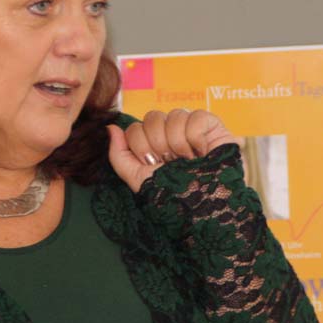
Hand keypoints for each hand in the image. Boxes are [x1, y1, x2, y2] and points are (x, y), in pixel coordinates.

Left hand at [107, 109, 236, 192]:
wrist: (206, 207)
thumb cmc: (174, 196)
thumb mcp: (139, 179)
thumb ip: (119, 155)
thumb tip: (110, 128)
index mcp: (153, 142)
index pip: (135, 127)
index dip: (141, 147)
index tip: (154, 165)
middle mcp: (170, 131)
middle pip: (152, 117)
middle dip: (158, 144)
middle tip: (171, 163)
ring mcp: (191, 125)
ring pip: (174, 115)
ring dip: (178, 144)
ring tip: (189, 161)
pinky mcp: (211, 124)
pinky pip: (195, 117)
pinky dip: (196, 138)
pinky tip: (202, 153)